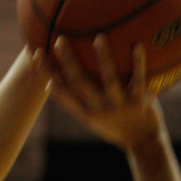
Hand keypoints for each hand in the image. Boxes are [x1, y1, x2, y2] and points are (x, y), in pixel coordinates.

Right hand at [41, 36, 164, 149]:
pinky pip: (139, 79)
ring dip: (104, 59)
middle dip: (69, 61)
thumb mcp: (90, 117)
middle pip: (80, 83)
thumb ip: (73, 101)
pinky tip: (138, 45)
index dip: (48, 73)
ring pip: (110, 80)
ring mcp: (119, 106)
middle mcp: (99, 109)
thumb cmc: (114, 125)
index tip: (37, 54)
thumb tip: (49, 83)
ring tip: (99, 38)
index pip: (62, 90)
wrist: (143, 142)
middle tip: (60, 39)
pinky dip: (138, 63)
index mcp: (85, 112)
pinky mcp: (139, 102)